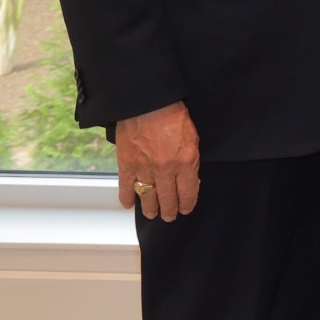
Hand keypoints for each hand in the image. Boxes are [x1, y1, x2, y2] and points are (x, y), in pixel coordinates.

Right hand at [115, 103, 200, 221]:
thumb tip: (189, 180)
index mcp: (186, 162)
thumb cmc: (174, 117)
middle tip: (169, 216)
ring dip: (150, 207)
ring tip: (152, 214)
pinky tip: (128, 204)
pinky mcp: (126, 163)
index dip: (187, 204)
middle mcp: (165, 169)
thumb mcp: (193, 139)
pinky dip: (126, 196)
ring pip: (148, 195)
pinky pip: (126, 186)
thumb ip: (191, 162)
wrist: (149, 103)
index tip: (185, 209)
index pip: (188, 192)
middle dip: (169, 210)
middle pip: (168, 197)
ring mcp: (144, 167)